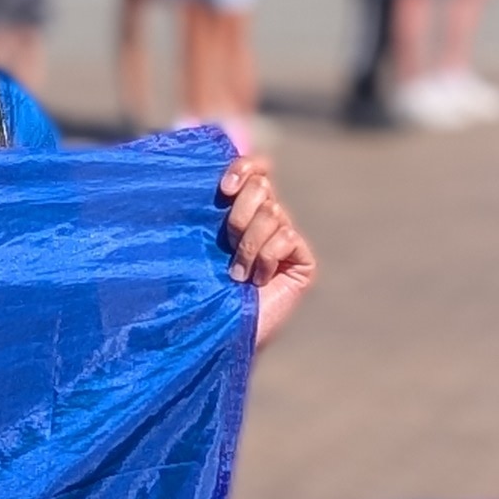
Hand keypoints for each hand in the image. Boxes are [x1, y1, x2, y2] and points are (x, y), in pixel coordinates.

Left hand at [218, 152, 314, 346]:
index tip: (222, 189)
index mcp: (241, 209)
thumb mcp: (195, 243)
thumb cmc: (199, 289)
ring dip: (247, 246)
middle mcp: (267, 219)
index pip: (256, 167)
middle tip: (226, 244)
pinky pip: (286, 238)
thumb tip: (204, 172)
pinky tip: (258, 282)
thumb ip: (204, 209)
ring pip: (273, 214)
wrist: (218, 331)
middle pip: (262, 186)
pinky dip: (265, 259)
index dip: (244, 168)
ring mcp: (287, 240)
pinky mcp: (303, 261)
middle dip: (238, 214)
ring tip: (237, 274)